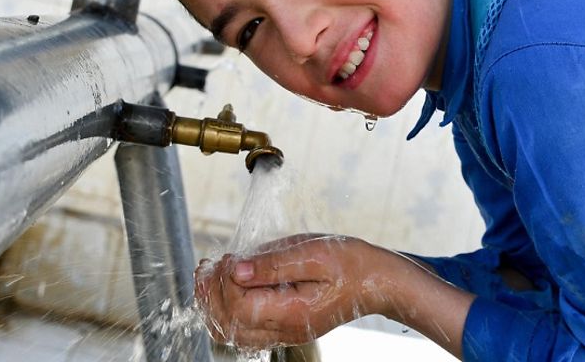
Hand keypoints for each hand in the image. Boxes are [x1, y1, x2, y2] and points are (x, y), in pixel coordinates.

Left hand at [194, 234, 392, 347]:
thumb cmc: (350, 263)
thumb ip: (272, 262)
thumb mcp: (313, 252)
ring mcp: (283, 333)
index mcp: (293, 312)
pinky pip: (243, 330)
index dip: (224, 280)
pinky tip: (228, 284)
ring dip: (213, 304)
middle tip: (208, 264)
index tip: (228, 256)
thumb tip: (235, 268)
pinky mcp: (283, 327)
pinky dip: (226, 310)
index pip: (239, 306)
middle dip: (210, 294)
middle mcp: (285, 330)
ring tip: (211, 274)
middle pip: (228, 325)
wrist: (376, 282)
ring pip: (231, 332)